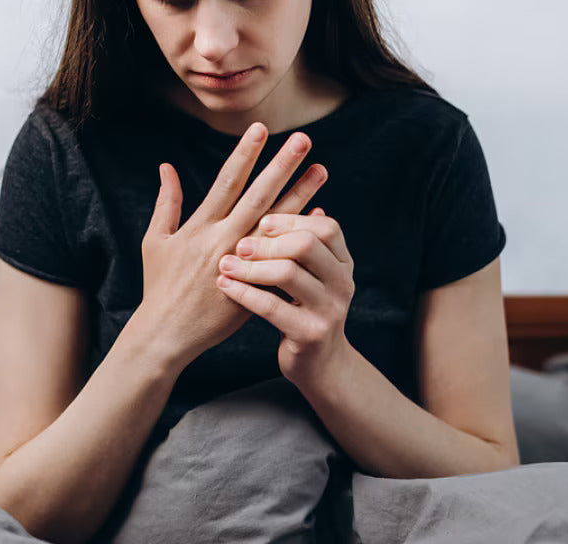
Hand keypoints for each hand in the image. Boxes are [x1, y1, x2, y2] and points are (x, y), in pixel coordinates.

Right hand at [138, 123, 326, 364]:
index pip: (227, 182)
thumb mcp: (156, 242)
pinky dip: (301, 234)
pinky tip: (321, 217)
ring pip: (277, 222)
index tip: (261, 129)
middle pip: (259, 196)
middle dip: (281, 166)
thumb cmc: (160, 286)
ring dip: (301, 195)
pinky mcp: (256, 285)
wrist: (167, 335)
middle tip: (304, 140)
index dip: (245, 154)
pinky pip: (285, 254)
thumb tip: (166, 167)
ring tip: (322, 170)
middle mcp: (224, 240)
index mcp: (200, 227)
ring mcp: (242, 263)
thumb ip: (166, 203)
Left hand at [215, 208, 355, 384]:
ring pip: (288, 274)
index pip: (326, 228)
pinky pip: (272, 307)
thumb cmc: (304, 309)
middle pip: (307, 245)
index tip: (261, 220)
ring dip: (251, 267)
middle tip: (239, 245)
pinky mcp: (310, 334)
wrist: (319, 365)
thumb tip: (301, 201)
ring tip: (225, 265)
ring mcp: (330, 309)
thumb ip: (304, 244)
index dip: (292, 219)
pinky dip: (244, 293)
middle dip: (268, 241)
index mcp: (342, 262)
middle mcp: (342, 283)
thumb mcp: (311, 275)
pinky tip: (224, 285)